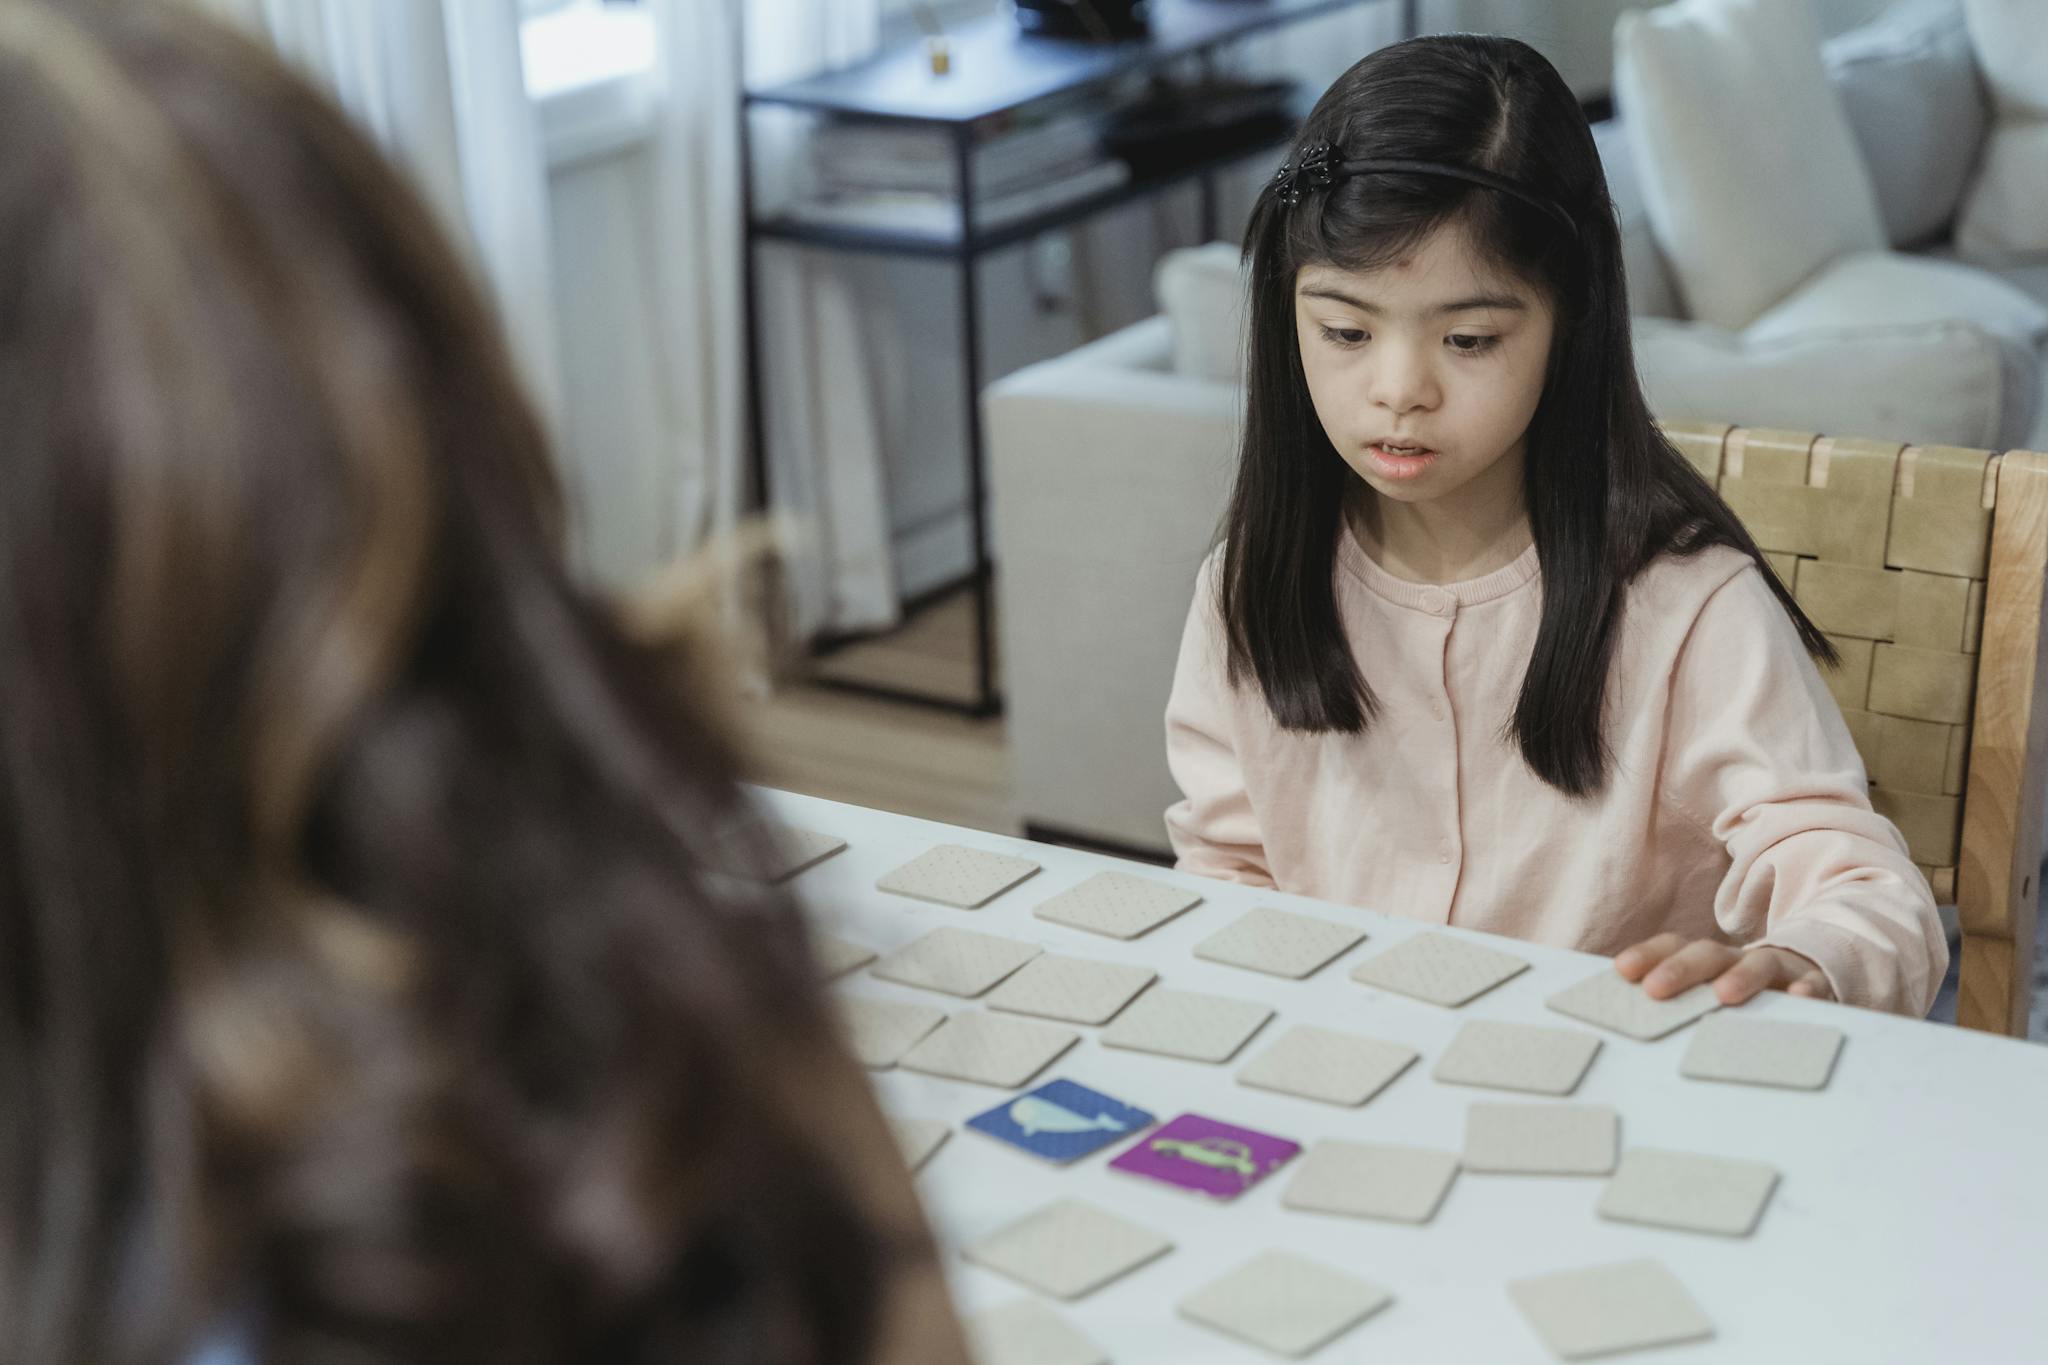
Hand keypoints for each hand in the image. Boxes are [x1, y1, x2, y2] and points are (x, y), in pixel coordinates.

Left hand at [1613, 934, 1834, 1006]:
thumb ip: (1673, 1002)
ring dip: (1740, 976)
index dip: (1649, 955)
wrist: (1809, 976)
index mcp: (1707, 961)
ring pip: (1759, 964)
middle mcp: (1738, 959)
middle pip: (1708, 954)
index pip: (1674, 947)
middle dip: (1680, 969)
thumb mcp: (1707, 995)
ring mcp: (1778, 970)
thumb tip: (1622, 1021)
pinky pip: (1813, 983)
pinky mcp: (1814, 983)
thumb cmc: (1743, 995)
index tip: (1622, 970)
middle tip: (1654, 989)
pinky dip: (1808, 989)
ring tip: (1723, 994)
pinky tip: (1799, 998)